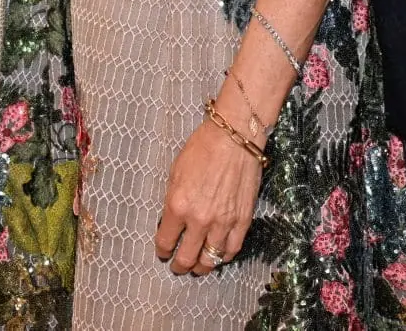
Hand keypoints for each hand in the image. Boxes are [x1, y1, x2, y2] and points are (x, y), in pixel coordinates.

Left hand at [154, 117, 260, 275]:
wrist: (234, 138)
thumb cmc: (202, 148)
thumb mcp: (175, 172)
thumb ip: (173, 201)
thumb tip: (172, 221)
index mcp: (177, 206)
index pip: (166, 241)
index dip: (162, 250)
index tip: (163, 252)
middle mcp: (199, 220)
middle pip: (187, 258)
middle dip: (180, 266)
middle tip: (178, 266)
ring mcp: (223, 223)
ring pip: (210, 259)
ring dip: (202, 266)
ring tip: (198, 266)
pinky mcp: (243, 221)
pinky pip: (232, 250)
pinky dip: (224, 256)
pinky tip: (219, 255)